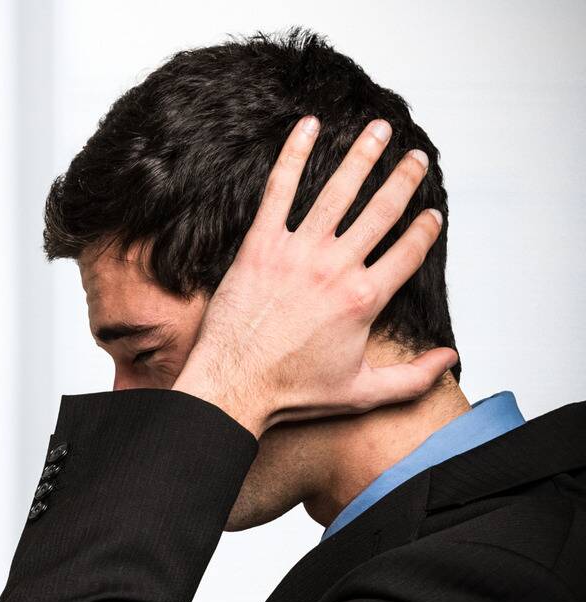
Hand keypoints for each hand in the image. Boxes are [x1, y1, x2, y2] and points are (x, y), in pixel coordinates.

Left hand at [173, 116, 457, 436]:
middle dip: (403, 180)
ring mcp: (296, 253)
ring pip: (337, 193)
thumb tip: (451, 360)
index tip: (433, 213)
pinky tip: (308, 127)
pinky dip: (294, 156)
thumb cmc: (291, 391)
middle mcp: (335, 269)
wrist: (233, 385)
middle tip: (416, 158)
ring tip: (377, 130)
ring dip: (361, 157)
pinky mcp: (259, 246)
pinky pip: (279, 191)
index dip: (426, 230)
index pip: (408, 252)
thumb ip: (412, 376)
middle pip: (381, 212)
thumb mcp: (361, 391)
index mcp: (364, 300)